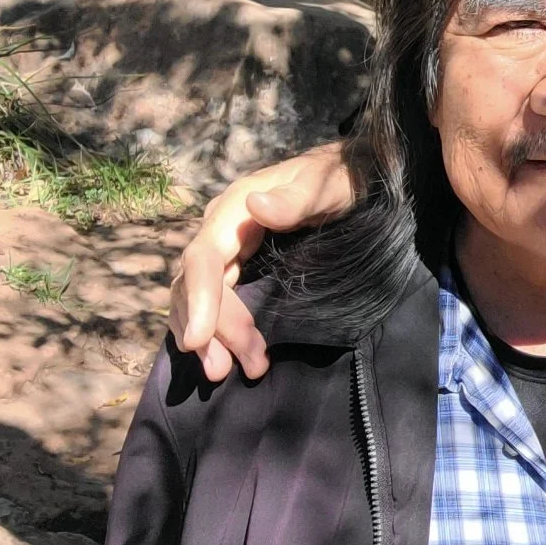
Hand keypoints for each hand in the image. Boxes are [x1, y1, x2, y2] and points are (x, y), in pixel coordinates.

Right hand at [169, 143, 356, 382]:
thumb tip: (255, 206)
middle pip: (198, 285)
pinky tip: (229, 353)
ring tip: (228, 370)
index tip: (196, 340)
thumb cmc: (340, 180)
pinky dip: (218, 328)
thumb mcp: (328, 186)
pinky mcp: (236, 262)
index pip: (204, 257)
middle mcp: (221, 228)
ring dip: (211, 336)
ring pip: (201, 296)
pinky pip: (214, 298)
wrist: (348, 173)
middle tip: (226, 371)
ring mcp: (226, 246)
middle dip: (210, 330)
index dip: (199, 299)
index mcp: (236, 208)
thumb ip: (297, 198)